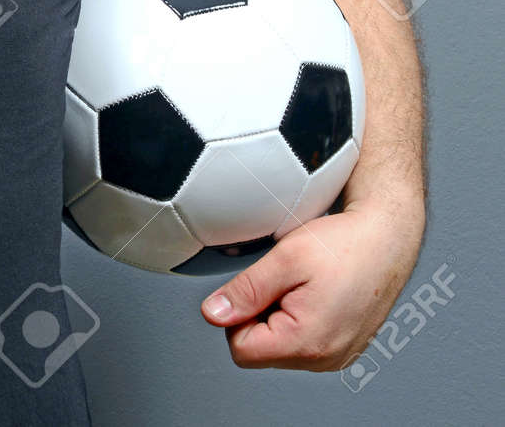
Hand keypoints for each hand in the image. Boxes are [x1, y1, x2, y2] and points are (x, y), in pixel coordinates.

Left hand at [198, 199, 424, 369]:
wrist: (386, 239)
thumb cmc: (343, 245)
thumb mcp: (284, 259)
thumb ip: (245, 291)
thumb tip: (212, 314)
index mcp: (308, 343)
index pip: (241, 349)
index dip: (237, 315)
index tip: (258, 287)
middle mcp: (325, 360)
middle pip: (259, 350)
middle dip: (258, 315)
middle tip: (282, 281)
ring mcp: (336, 357)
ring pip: (279, 346)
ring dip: (277, 315)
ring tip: (300, 284)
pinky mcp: (342, 348)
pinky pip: (301, 342)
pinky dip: (297, 318)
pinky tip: (312, 292)